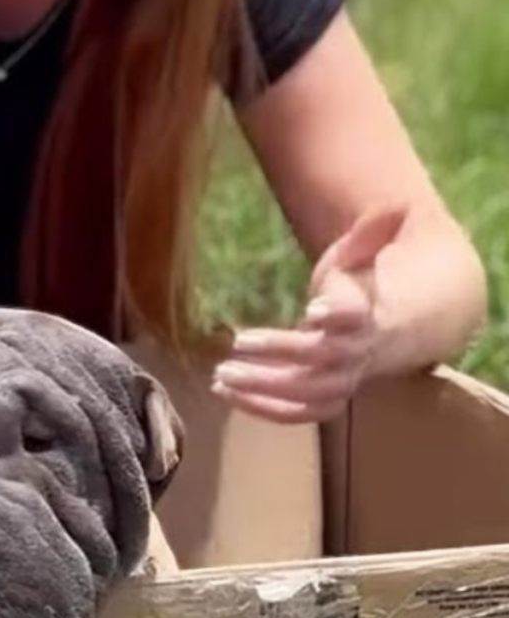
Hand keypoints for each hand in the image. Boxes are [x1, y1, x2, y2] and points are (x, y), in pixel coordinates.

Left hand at [211, 205, 406, 423]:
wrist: (385, 335)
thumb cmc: (359, 291)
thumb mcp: (359, 260)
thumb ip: (367, 236)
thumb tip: (397, 203)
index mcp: (366, 315)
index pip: (355, 316)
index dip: (336, 314)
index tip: (311, 310)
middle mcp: (355, 353)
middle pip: (321, 358)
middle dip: (279, 351)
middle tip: (236, 343)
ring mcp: (341, 382)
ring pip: (306, 393)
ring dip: (263, 387)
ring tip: (221, 375)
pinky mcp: (324, 401)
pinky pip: (296, 414)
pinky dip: (262, 409)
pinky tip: (225, 393)